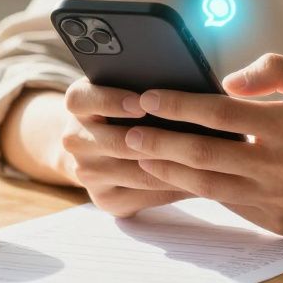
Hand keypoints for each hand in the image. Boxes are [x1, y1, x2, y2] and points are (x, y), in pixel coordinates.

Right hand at [59, 77, 193, 216]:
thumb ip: (141, 83)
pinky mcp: (105, 199)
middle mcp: (75, 139)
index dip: (111, 101)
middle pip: (115, 142)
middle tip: (193, 136)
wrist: (102, 149)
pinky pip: (145, 196)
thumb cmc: (128, 109)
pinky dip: (174, 187)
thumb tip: (184, 82)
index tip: (142, 104)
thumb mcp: (125, 89)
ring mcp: (87, 173)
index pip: (81, 99)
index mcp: (79, 103)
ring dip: (174, 166)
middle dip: (157, 141)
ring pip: (136, 173)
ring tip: (208, 158)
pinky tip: (200, 178)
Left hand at [125, 53, 282, 234]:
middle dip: (160, 141)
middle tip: (127, 132)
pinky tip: (176, 175)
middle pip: (203, 154)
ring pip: (208, 185)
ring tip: (141, 155)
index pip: (219, 113)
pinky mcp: (278, 220)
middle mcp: (281, 165)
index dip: (178, 104)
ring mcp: (278, 198)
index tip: (148, 96)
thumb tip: (227, 80)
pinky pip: (228, 203)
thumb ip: (275, 69)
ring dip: (169, 170)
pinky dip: (198, 188)